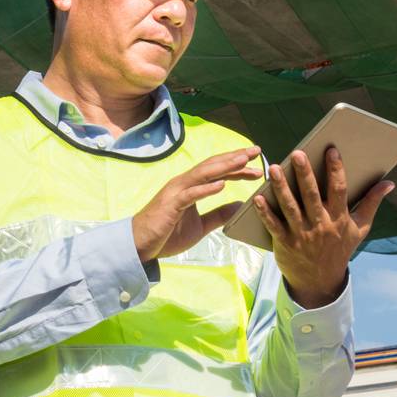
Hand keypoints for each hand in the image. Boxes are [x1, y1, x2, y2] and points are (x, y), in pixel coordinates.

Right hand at [133, 147, 263, 263]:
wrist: (140, 245)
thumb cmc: (167, 234)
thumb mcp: (200, 226)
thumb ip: (218, 215)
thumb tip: (239, 205)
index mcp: (190, 187)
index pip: (217, 171)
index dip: (236, 166)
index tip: (255, 162)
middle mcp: (183, 184)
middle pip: (212, 166)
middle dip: (234, 158)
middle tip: (256, 151)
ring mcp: (176, 192)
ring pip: (203, 174)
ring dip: (224, 167)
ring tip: (242, 161)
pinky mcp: (171, 205)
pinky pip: (190, 195)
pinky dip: (206, 188)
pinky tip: (222, 185)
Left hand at [252, 146, 393, 307]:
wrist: (321, 281)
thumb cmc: (339, 248)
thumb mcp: (359, 228)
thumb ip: (372, 203)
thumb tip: (389, 183)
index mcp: (339, 219)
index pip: (339, 191)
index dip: (336, 170)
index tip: (331, 150)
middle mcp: (321, 226)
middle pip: (312, 196)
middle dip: (305, 174)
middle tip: (298, 153)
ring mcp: (302, 235)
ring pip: (291, 208)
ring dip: (282, 188)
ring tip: (275, 168)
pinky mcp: (285, 244)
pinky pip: (274, 226)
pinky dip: (265, 213)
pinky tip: (257, 198)